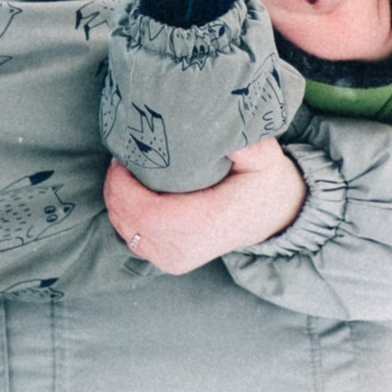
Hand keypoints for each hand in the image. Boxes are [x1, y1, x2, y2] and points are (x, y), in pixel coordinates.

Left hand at [103, 142, 304, 271]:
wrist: (274, 217)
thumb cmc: (264, 183)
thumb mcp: (264, 157)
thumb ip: (245, 143)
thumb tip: (225, 130)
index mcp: (206, 225)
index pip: (147, 213)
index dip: (124, 185)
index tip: (124, 156)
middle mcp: (186, 249)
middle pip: (129, 220)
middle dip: (116, 186)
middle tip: (123, 156)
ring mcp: (175, 259)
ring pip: (125, 229)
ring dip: (118, 198)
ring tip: (128, 169)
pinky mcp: (169, 261)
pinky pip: (131, 237)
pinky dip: (124, 212)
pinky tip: (132, 190)